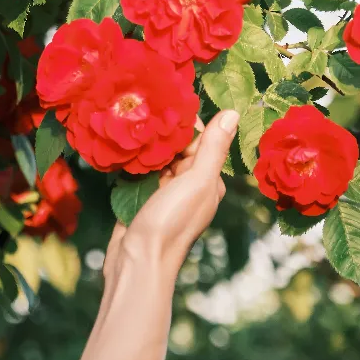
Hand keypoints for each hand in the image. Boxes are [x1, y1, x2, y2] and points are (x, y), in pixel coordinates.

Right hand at [106, 110, 239, 279]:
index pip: (203, 141)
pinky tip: (126, 145)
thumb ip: (213, 148)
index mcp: (209, 181)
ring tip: (132, 117)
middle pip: (180, 148)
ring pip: (160, 158)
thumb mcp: (197, 181)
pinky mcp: (144, 198)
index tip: (169, 99)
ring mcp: (166, 193)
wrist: (138, 260)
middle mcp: (190, 186)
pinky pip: (143, 172)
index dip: (188, 121)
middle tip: (145, 104)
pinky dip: (137, 159)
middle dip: (166, 129)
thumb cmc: (172, 222)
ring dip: (150, 142)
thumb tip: (234, 112)